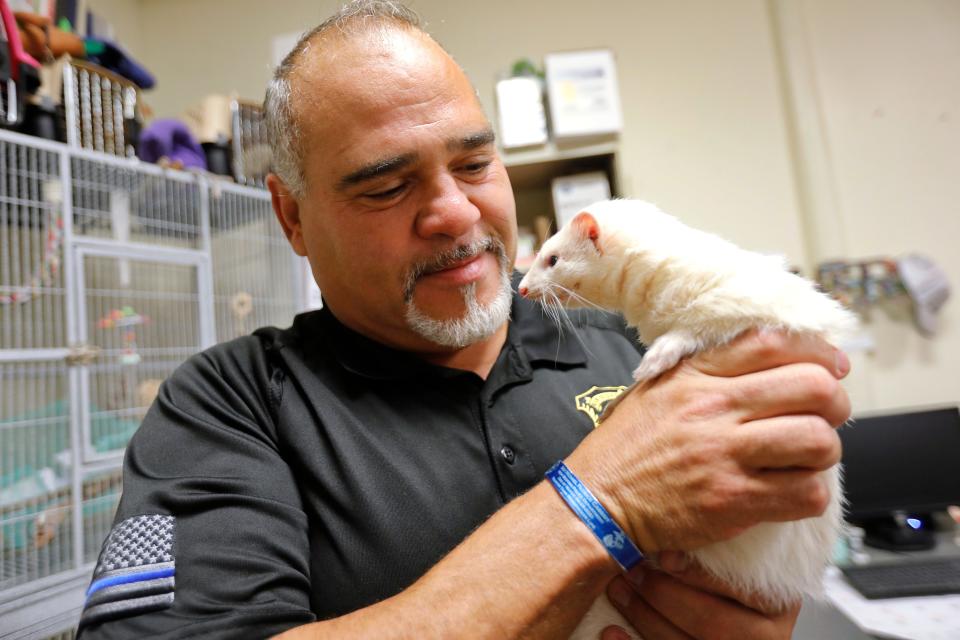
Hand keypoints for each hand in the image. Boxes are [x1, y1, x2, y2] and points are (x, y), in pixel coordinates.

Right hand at [566, 329, 850, 552]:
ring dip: (824, 452)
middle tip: (827, 415)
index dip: (818, 351)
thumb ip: (706, 370)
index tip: (832, 365)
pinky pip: (806, 493)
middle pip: (813, 388)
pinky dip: (809, 494)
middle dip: (834, 403)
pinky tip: (791, 492)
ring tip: (807, 458)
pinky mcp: (733, 501)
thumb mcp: (656, 388)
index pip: (773, 342)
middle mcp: (713, 408)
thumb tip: (768, 358)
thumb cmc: (627, 448)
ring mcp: (724, 454)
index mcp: (695, 375)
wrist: (598, 502)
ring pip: (819, 441)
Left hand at [601, 551, 800, 639]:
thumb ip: (720, 541)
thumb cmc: (720, 574)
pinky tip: (611, 632)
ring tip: (617, 590)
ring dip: (643, 616)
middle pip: (714, 622)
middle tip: (630, 570)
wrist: (724, 618)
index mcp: (776, 601)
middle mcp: (765, 635)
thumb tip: (678, 507)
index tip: (665, 555)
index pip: (742, 590)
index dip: (699, 575)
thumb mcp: (735, 556)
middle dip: (664, 595)